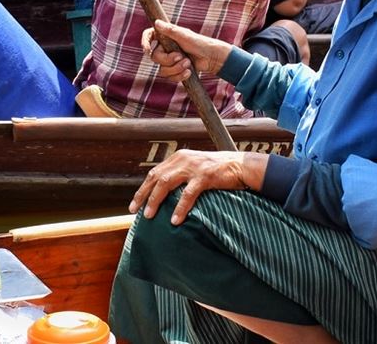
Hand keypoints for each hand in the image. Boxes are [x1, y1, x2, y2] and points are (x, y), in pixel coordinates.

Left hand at [130, 150, 265, 224]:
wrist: (242, 166)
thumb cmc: (219, 171)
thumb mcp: (196, 169)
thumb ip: (181, 176)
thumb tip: (166, 194)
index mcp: (179, 158)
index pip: (155, 173)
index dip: (143, 188)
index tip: (134, 204)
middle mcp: (183, 159)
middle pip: (156, 177)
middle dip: (143, 195)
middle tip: (134, 210)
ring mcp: (193, 167)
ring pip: (167, 184)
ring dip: (156, 201)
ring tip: (149, 216)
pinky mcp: (205, 176)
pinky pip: (188, 194)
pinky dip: (180, 207)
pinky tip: (175, 220)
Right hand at [141, 20, 231, 80]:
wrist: (211, 58)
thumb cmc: (199, 43)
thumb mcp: (184, 36)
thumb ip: (170, 30)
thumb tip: (156, 22)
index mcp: (165, 36)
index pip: (149, 36)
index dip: (145, 42)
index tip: (147, 49)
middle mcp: (165, 47)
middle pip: (155, 57)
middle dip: (168, 60)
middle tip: (181, 56)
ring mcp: (169, 60)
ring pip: (162, 70)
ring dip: (176, 68)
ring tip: (188, 64)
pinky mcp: (174, 70)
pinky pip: (170, 77)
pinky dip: (179, 76)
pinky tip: (189, 72)